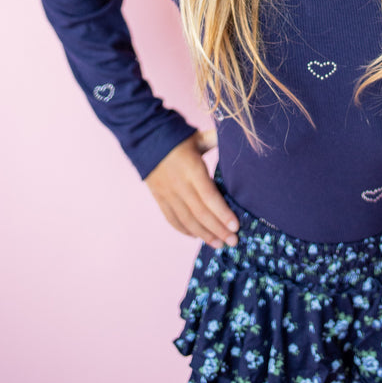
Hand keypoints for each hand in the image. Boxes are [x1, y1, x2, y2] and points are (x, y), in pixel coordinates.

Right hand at [144, 130, 238, 246]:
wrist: (146, 140)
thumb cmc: (178, 138)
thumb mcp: (198, 138)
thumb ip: (216, 140)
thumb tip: (234, 137)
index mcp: (191, 168)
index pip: (209, 196)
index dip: (222, 213)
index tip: (235, 226)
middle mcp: (179, 184)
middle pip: (200, 213)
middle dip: (218, 230)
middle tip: (233, 241)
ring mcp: (168, 194)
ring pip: (187, 220)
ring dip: (204, 235)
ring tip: (219, 244)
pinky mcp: (159, 199)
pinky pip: (172, 219)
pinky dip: (185, 230)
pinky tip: (197, 236)